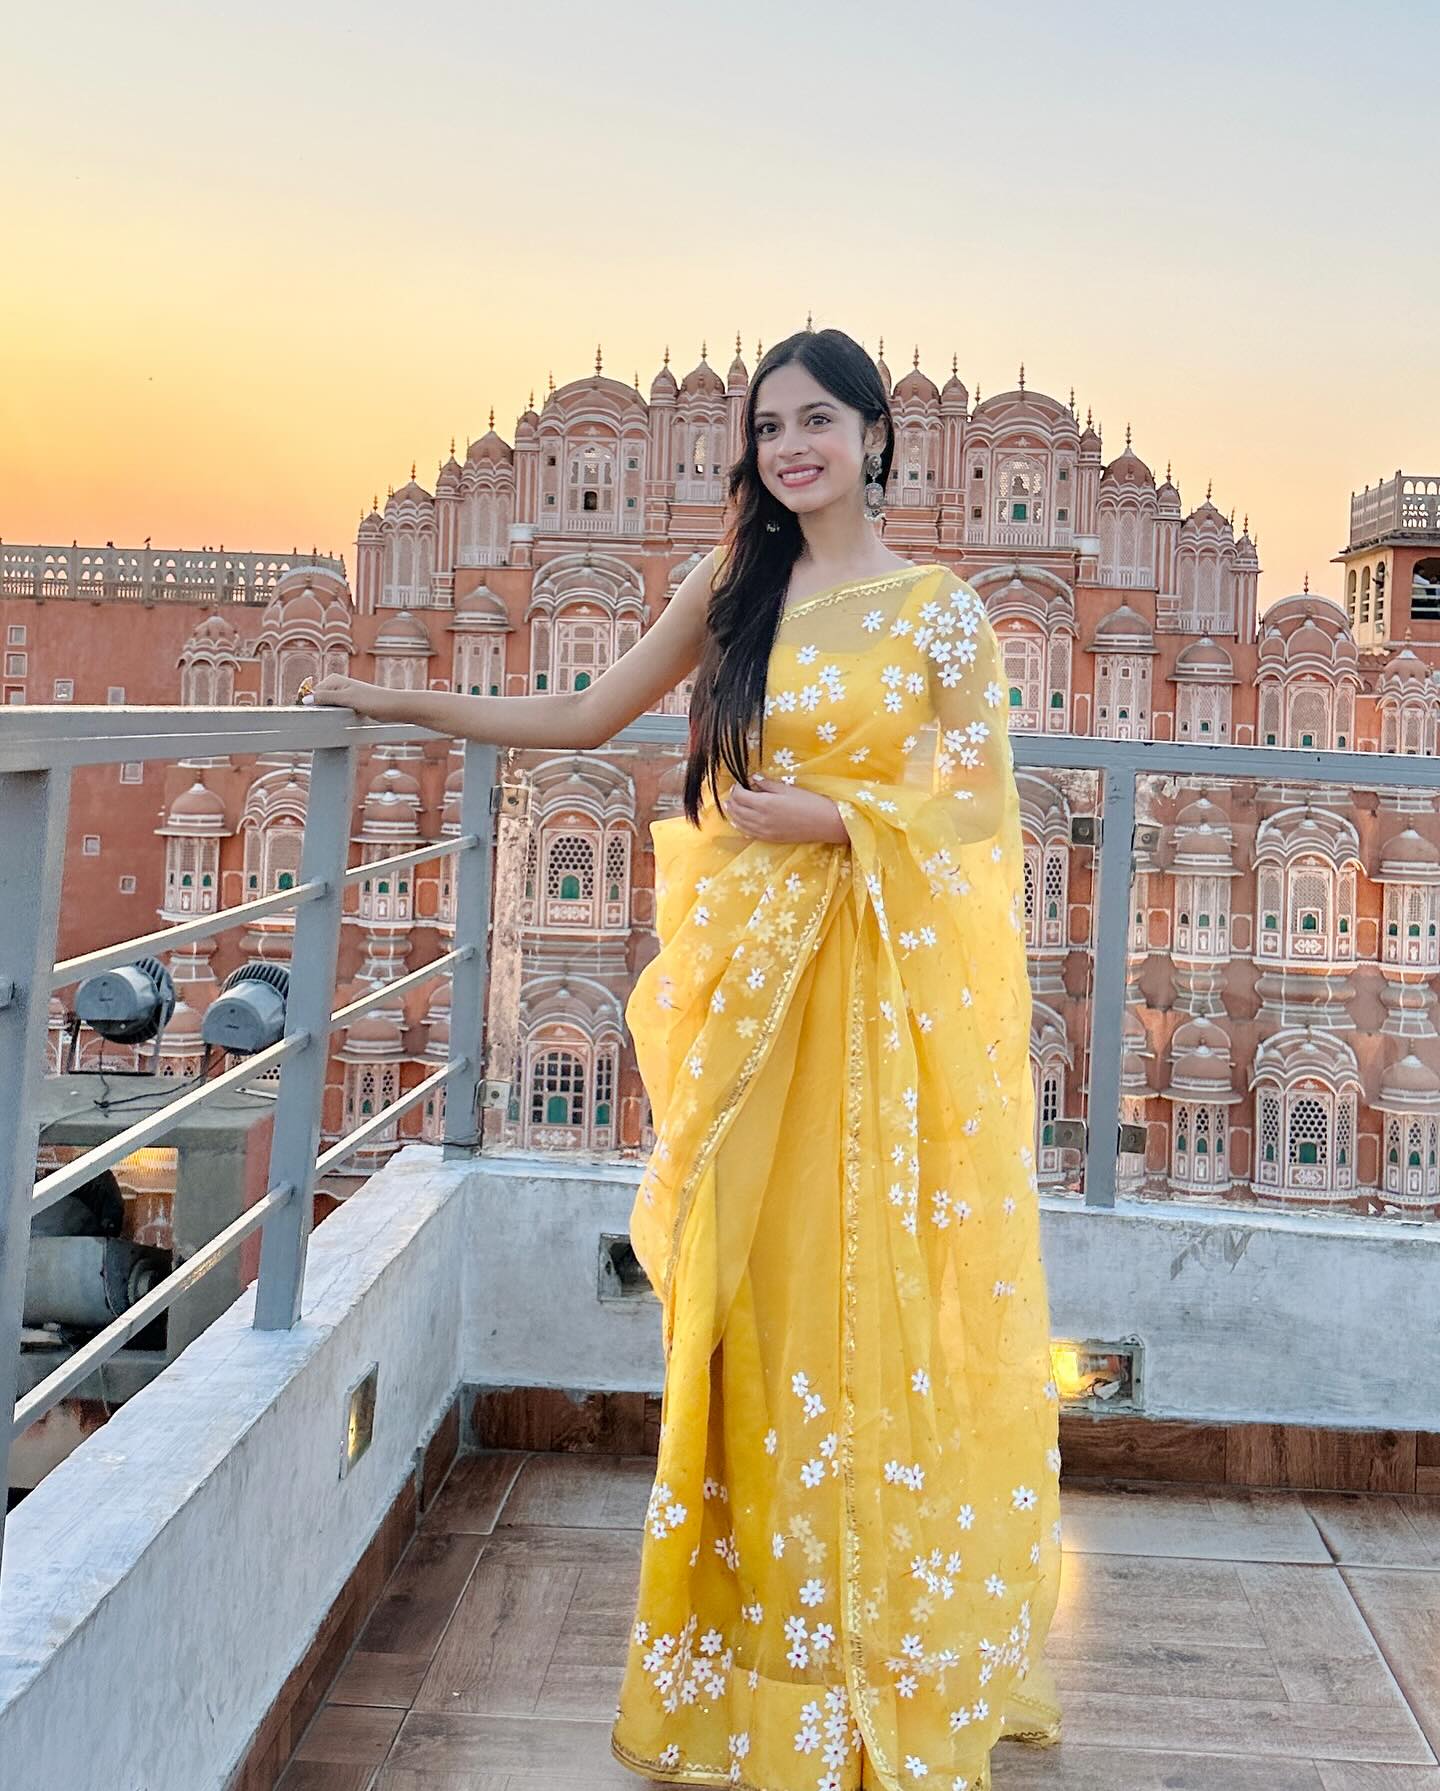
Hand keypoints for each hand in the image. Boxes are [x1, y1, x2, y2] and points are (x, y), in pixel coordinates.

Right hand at [301, 674, 393, 718]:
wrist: (393, 707)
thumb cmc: (374, 701)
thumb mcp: (347, 699)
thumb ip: (326, 698)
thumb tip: (305, 699)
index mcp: (333, 680)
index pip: (312, 693)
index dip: (310, 705)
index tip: (309, 717)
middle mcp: (336, 686)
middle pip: (318, 701)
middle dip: (319, 711)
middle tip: (324, 721)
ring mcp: (342, 696)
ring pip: (327, 708)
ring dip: (328, 715)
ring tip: (333, 722)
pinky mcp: (349, 705)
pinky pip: (336, 712)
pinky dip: (335, 718)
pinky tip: (338, 723)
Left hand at [720, 774, 845, 843]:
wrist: (825, 823)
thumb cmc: (809, 802)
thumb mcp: (787, 788)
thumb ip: (767, 784)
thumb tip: (752, 779)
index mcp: (764, 804)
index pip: (740, 796)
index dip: (736, 788)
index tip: (738, 783)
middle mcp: (761, 819)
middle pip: (737, 810)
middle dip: (732, 800)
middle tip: (732, 793)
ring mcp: (765, 831)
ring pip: (740, 823)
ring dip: (733, 813)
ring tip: (730, 806)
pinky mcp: (770, 838)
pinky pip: (749, 833)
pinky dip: (740, 826)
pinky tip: (738, 822)